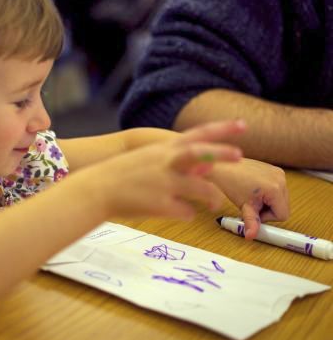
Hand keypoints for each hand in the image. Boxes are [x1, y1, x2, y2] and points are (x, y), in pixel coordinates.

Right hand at [88, 120, 245, 219]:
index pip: (198, 134)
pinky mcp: (161, 204)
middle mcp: (166, 163)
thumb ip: (177, 164)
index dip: (222, 129)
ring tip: (214, 204)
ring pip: (201, 190)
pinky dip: (186, 213)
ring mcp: (164, 183)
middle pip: (201, 154)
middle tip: (239, 156)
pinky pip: (185, 212)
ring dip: (212, 198)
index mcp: (163, 150)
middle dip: (222, 154)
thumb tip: (205, 170)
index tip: (243, 125)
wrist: (96, 190)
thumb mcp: (149, 161)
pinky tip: (180, 213)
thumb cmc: (121, 175)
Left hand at [209, 158, 288, 238]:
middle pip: (283, 207)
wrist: (222, 167)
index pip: (283, 215)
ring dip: (268, 202)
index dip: (267, 218)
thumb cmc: (231, 184)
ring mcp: (279, 173)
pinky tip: (254, 190)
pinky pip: (277, 189)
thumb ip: (251, 223)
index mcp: (276, 188)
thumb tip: (251, 237)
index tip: (254, 212)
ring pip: (281, 199)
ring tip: (251, 197)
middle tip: (251, 205)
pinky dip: (268, 193)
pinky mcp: (275, 170)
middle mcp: (281, 179)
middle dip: (268, 210)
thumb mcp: (244, 207)